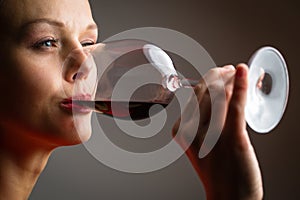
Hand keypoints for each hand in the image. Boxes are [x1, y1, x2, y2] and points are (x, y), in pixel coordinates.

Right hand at [172, 64, 262, 199]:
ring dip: (233, 78)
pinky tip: (244, 72)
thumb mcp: (204, 141)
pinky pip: (235, 105)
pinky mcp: (231, 137)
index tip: (221, 72)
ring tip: (241, 74)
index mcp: (182, 129)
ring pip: (220, 94)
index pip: (195, 93)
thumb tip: (220, 93)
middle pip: (206, 91)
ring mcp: (211, 132)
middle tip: (232, 70)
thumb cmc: (218, 170)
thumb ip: (206, 118)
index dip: (210, 78)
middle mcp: (192, 129)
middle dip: (221, 75)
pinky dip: (241, 86)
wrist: (228, 196)